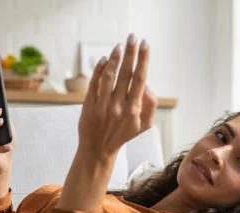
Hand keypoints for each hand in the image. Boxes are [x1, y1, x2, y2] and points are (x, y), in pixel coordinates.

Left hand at [78, 33, 157, 159]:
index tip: (145, 45)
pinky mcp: (89, 104)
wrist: (98, 148)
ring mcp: (102, 105)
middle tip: (133, 37)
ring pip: (109, 76)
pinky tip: (106, 59)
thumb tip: (146, 84)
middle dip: (131, 52)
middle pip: (126, 73)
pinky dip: (100, 69)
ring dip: (115, 58)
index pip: (140, 79)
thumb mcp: (144, 124)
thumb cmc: (123, 134)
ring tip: (120, 46)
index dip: (143, 60)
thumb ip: (151, 104)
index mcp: (133, 109)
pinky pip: (94, 83)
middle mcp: (118, 106)